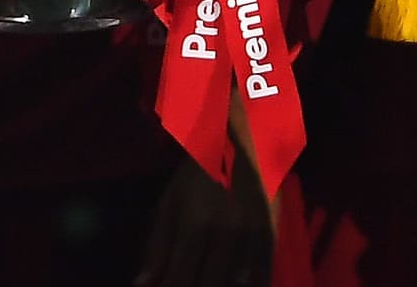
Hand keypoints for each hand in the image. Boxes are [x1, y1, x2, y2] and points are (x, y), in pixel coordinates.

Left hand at [134, 143, 273, 286]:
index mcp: (197, 223)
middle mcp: (228, 234)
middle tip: (183, 280)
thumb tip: (144, 285)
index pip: (180, 279)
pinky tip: (232, 279)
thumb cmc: (198, 173)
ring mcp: (254, 237)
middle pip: (208, 285)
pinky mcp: (272, 237)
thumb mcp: (170, 203)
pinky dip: (245, 283)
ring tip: (204, 275)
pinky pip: (260, 277)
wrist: (239, 144)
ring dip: (218, 283)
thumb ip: (158, 247)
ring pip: (236, 284)